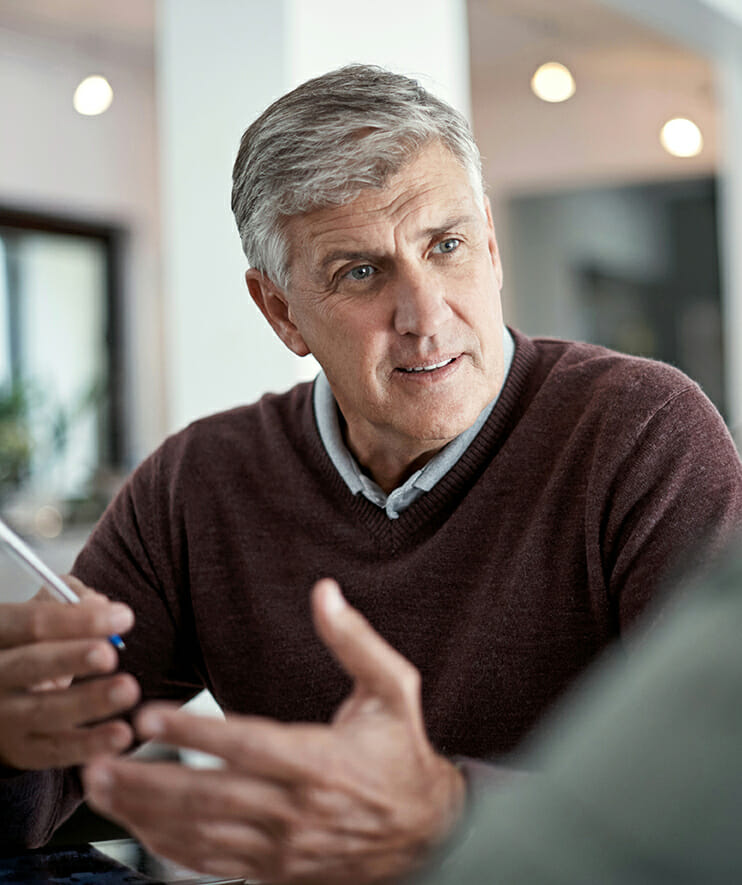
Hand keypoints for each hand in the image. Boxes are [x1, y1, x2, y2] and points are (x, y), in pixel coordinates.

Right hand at [0, 577, 138, 769]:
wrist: (0, 696)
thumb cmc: (29, 645)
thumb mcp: (39, 616)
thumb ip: (68, 601)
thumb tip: (99, 604)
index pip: (29, 623)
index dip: (75, 620)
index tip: (123, 617)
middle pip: (30, 665)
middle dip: (72, 659)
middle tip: (108, 655)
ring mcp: (2, 717)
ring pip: (43, 711)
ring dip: (88, 702)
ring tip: (127, 690)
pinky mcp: (20, 749)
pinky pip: (55, 750)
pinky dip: (89, 745)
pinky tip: (120, 735)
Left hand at [84, 578, 465, 883]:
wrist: (427, 831)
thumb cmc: (401, 751)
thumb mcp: (393, 688)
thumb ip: (355, 640)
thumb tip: (325, 592)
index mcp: (320, 760)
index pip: (247, 746)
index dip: (195, 732)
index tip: (151, 715)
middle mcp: (296, 809)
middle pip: (210, 797)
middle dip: (148, 778)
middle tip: (101, 758)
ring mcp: (283, 846)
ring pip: (202, 834)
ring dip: (146, 812)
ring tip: (103, 786)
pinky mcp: (276, 868)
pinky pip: (213, 863)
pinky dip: (170, 847)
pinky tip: (140, 826)